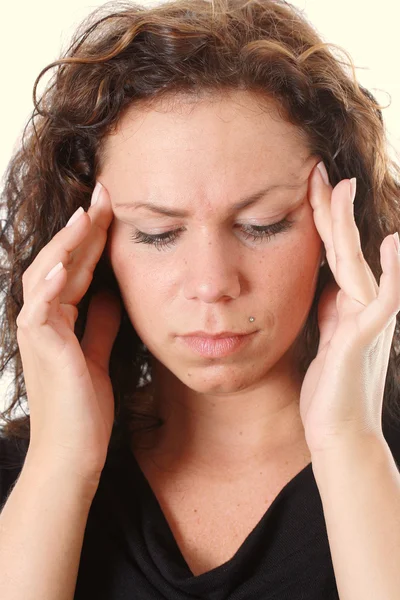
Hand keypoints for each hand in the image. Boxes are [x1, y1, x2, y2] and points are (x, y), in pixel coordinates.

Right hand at [16, 182, 120, 482]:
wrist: (74, 451)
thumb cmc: (84, 406)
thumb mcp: (97, 352)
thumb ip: (101, 323)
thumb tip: (114, 295)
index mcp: (59, 317)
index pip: (77, 267)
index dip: (94, 237)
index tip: (113, 208)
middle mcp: (43, 317)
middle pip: (62, 260)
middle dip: (83, 227)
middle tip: (105, 192)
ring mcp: (37, 330)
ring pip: (46, 275)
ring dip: (66, 244)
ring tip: (87, 214)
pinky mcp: (39, 346)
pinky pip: (39, 308)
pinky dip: (49, 285)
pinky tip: (63, 265)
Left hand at [299, 162, 399, 454]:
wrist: (337, 430)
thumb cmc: (330, 386)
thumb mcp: (328, 336)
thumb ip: (332, 306)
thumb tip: (331, 282)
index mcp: (346, 303)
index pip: (332, 252)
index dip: (323, 219)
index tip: (310, 186)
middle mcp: (360, 305)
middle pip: (343, 248)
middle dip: (332, 210)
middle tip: (322, 172)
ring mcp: (365, 320)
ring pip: (358, 265)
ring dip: (349, 227)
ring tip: (343, 190)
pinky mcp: (364, 339)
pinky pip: (382, 300)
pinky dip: (391, 272)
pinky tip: (392, 244)